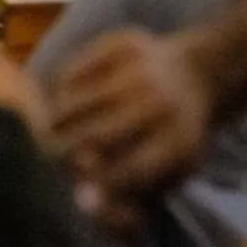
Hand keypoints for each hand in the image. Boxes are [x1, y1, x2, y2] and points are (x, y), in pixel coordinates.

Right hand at [48, 30, 212, 202]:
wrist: (194, 76)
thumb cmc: (171, 140)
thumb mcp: (166, 177)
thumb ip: (126, 201)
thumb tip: (81, 204)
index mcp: (178, 142)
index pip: (124, 172)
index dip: (94, 185)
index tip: (79, 189)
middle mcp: (159, 103)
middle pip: (94, 137)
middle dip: (66, 155)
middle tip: (55, 159)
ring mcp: (139, 69)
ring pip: (73, 103)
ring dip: (54, 124)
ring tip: (52, 133)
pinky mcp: (121, 43)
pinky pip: (70, 71)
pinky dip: (60, 91)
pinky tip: (65, 100)